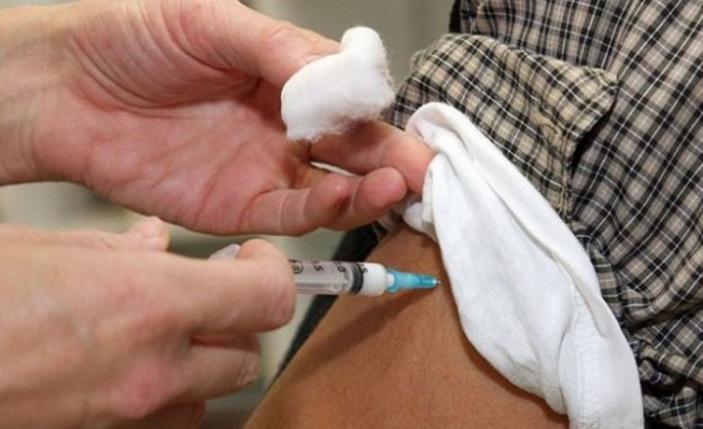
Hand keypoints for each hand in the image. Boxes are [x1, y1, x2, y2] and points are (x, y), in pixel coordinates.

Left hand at [0, 0, 432, 234]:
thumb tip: (343, 73)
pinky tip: (343, 200)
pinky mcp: (238, 209)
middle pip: (353, 150)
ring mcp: (265, 170)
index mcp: (287, 77)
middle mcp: (285, 127)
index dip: (385, 114)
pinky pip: (291, 216)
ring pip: (332, 190)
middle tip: (425, 173)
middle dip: (393, 162)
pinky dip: (322, 213)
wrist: (65, 91)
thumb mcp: (212, 23)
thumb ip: (280, 49)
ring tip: (395, 186)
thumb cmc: (131, 39)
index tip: (416, 128)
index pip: (353, 100)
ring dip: (367, 191)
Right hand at [0, 218, 294, 427]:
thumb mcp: (44, 247)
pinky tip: (130, 362)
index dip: (273, 271)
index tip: (252, 256)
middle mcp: (150, 371)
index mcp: (146, 305)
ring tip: (166, 327)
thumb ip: (116, 248)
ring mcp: (126, 416)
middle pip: (247, 354)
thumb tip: (156, 242)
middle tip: (208, 289)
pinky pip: (164, 420)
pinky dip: (167, 392)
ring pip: (211, 395)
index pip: (266, 298)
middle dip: (238, 320)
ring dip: (205, 360)